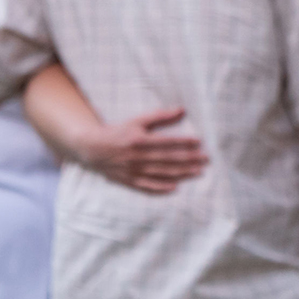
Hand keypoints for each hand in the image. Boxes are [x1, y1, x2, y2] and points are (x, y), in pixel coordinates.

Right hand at [74, 107, 208, 193]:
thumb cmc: (118, 132)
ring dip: (181, 173)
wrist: (92, 149)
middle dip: (189, 160)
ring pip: (161, 173)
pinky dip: (161, 188)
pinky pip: (147, 187)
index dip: (184, 143)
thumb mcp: (137, 121)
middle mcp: (137, 157)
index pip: (167, 142)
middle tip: (206, 160)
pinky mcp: (129, 181)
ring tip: (198, 172)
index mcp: (139, 140)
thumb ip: (160, 116)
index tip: (200, 143)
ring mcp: (133, 171)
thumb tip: (182, 110)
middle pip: (168, 159)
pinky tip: (175, 188)